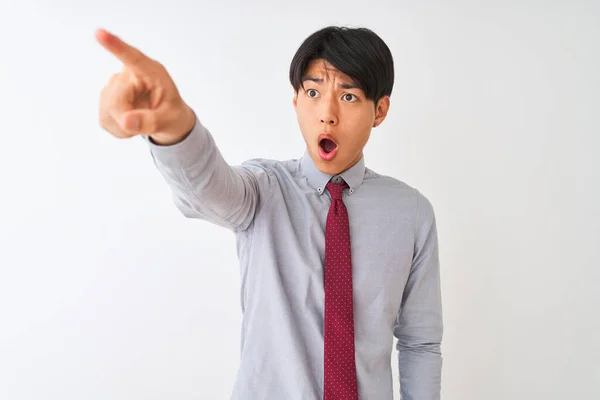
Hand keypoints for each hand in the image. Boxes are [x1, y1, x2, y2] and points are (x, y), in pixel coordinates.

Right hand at [96, 28, 194, 144]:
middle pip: (115, 98)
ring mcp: (114, 86)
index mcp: (151, 71)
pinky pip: (105, 120)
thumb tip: (126, 122)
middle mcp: (129, 74)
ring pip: (108, 109)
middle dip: (127, 117)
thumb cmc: (173, 115)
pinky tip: (132, 124)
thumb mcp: (171, 120)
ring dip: (125, 125)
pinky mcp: (105, 101)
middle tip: (146, 124)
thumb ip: (152, 121)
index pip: (132, 57)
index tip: (100, 33)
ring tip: (143, 121)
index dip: (116, 46)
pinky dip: (120, 129)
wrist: (167, 121)